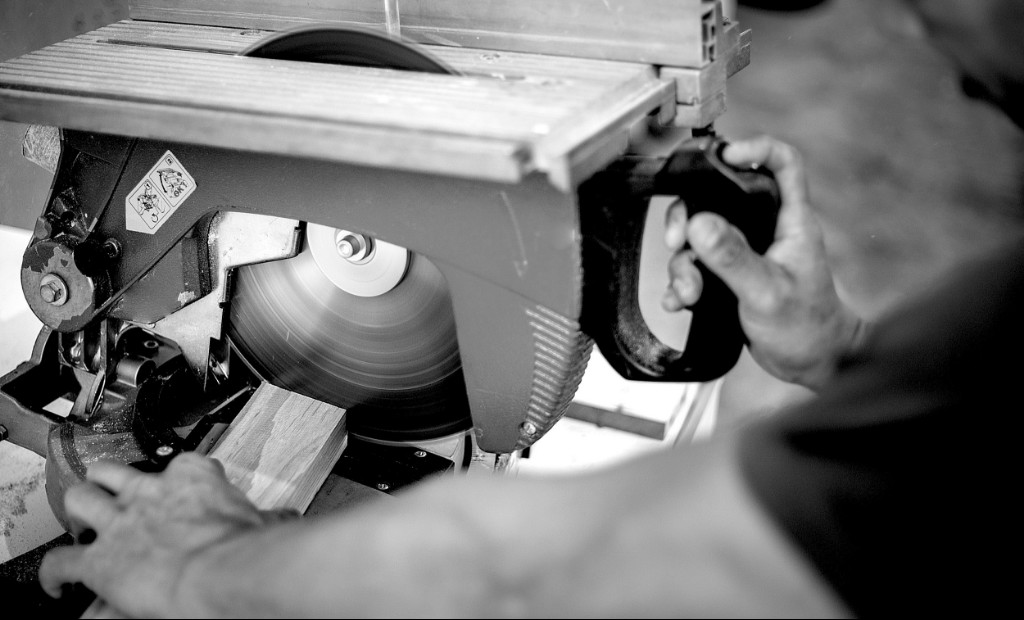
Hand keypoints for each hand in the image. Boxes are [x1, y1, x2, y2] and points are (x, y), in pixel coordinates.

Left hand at [39, 454, 295, 617]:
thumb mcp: (266, 522)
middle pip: (117, 471)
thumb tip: (287, 519)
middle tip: (113, 490)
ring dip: (79, 508)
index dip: (180, 475)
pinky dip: (56, 572)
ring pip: (81, 499)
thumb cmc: (246, 549)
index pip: (183, 464)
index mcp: (195, 478)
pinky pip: (62, 562)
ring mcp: (122, 523)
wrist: (224, 573)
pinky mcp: (100, 561)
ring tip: (80, 516)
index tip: (182, 483)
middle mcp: (152, 493)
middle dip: (111, 478)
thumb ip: (270, 518)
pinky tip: (58, 582)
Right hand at [661, 136, 865, 389]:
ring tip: (688, 293)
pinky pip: (697, 266)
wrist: (811, 363)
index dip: (754, 149)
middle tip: (677, 241)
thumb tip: (699, 223)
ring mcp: (747, 251)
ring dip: (684, 263)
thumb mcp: (766, 291)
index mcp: (790, 221)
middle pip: (719, 196)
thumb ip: (733, 257)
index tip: (723, 156)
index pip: (782, 163)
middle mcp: (766, 229)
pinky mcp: (731, 275)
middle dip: (690, 218)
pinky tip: (681, 300)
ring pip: (701, 236)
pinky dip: (683, 282)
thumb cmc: (807, 326)